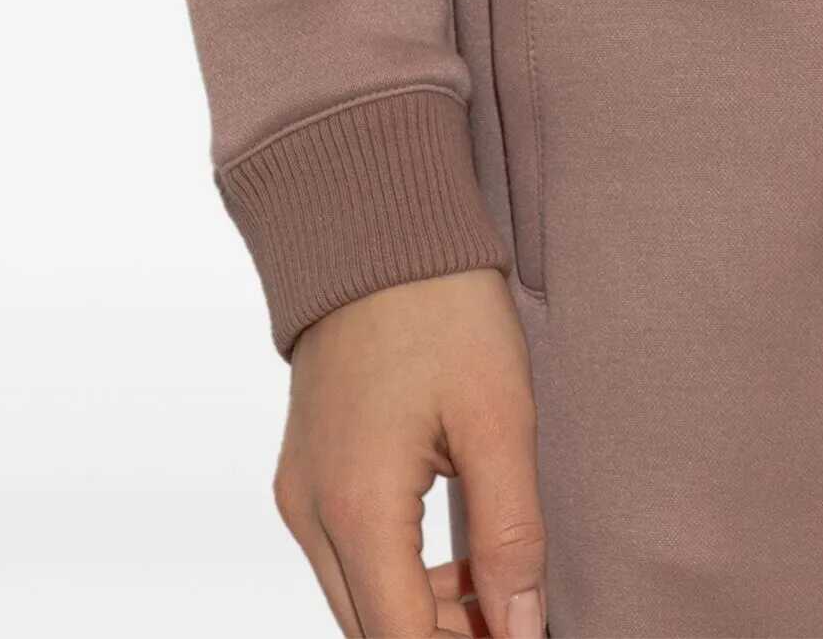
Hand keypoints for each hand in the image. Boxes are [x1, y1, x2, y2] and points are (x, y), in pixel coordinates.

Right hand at [275, 268, 544, 636]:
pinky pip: (346, 557)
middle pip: (371, 631)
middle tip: (517, 621)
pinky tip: (457, 560)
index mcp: (357, 508)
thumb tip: (522, 628)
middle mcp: (311, 514)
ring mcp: (300, 493)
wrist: (374, 224)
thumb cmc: (442, 306)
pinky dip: (397, 576)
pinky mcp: (306, 472)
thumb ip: (511, 533)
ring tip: (499, 592)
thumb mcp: (498, 416)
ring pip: (356, 600)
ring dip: (421, 615)